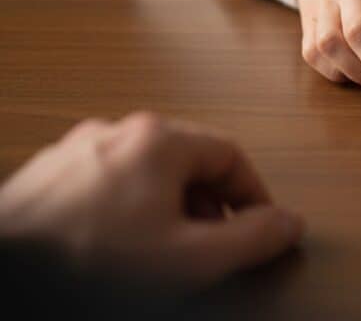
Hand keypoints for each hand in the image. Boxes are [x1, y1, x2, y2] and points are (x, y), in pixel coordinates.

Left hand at [0, 112, 302, 284]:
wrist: (6, 272)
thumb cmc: (90, 261)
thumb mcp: (193, 259)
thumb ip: (253, 239)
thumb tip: (290, 224)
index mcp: (158, 140)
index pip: (231, 154)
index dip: (254, 194)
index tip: (261, 225)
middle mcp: (116, 132)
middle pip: (188, 160)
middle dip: (211, 204)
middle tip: (215, 244)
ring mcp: (75, 151)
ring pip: (144, 172)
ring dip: (169, 207)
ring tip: (167, 250)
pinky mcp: (46, 177)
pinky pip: (106, 184)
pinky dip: (126, 210)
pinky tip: (118, 248)